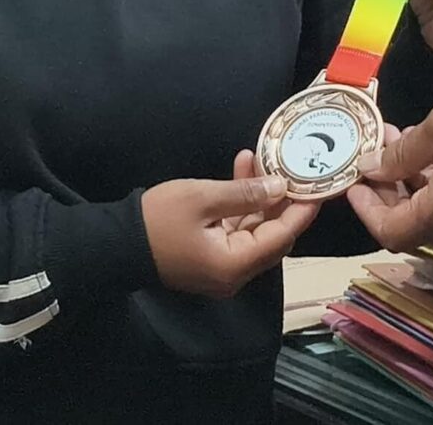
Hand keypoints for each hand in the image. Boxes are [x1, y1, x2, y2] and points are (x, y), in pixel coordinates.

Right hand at [140, 152, 319, 298]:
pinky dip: (241, 206)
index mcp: (235, 265)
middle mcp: (234, 274)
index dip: (301, 210)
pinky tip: (241, 172)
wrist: (114, 243)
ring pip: (254, 231)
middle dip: (282, 200)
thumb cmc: (158, 220)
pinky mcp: (211, 259)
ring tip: (258, 158)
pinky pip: (236, 232)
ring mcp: (222, 269)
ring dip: (259, 197)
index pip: (282, 236)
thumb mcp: (202, 198)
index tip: (319, 185)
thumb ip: (245, 193)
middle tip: (291, 166)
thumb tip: (282, 188)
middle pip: (273, 236)